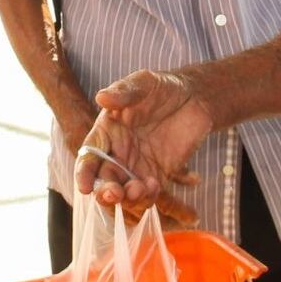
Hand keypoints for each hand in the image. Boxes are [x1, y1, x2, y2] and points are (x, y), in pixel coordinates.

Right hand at [80, 70, 211, 218]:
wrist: (196, 98)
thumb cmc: (164, 87)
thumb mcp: (144, 82)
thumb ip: (124, 92)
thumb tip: (102, 98)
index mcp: (107, 131)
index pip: (90, 155)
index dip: (84, 172)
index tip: (85, 187)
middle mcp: (118, 152)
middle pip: (104, 180)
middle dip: (105, 192)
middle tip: (115, 194)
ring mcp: (137, 166)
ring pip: (124, 193)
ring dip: (128, 199)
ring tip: (140, 189)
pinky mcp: (158, 176)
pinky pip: (148, 195)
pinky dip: (148, 198)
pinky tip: (155, 186)